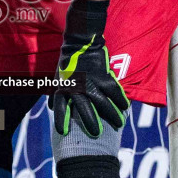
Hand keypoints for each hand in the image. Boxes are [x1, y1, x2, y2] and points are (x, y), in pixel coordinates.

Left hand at [48, 0, 128, 138]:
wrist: (80, 42)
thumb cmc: (68, 62)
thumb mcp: (57, 77)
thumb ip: (55, 94)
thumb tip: (51, 108)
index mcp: (63, 87)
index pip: (60, 107)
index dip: (61, 120)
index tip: (62, 132)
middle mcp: (76, 86)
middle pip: (84, 109)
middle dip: (91, 122)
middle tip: (96, 134)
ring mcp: (90, 81)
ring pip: (103, 102)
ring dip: (111, 114)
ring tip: (118, 124)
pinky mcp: (102, 75)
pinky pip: (113, 90)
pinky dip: (120, 99)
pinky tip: (125, 107)